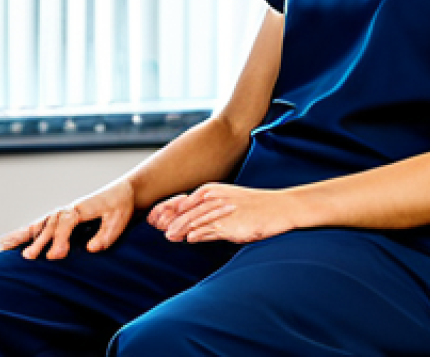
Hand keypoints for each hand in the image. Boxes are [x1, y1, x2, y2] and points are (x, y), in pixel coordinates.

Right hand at [0, 179, 134, 259]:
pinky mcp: (62, 217)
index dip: (59, 239)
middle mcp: (69, 209)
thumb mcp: (119, 221)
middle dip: (37, 241)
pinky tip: (13, 239)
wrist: (121, 192)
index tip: (54, 256)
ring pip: (40, 223)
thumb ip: (105, 235)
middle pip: (49, 224)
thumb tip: (89, 249)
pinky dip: (27, 231)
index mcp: (82, 208)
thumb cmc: (120, 208)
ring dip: (24, 234)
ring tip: (4, 244)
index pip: (66, 223)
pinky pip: (41, 224)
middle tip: (27, 257)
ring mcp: (63, 212)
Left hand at [148, 183, 299, 244]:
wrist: (277, 207)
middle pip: (185, 211)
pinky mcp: (233, 224)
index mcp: (209, 191)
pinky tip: (191, 239)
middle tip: (157, 229)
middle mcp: (213, 199)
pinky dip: (200, 234)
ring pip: (196, 221)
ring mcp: (222, 211)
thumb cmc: (250, 206)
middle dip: (169, 220)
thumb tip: (189, 225)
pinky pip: (213, 229)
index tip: (153, 219)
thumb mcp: (224, 201)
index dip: (166, 211)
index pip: (181, 202)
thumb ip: (205, 210)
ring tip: (169, 237)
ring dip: (181, 229)